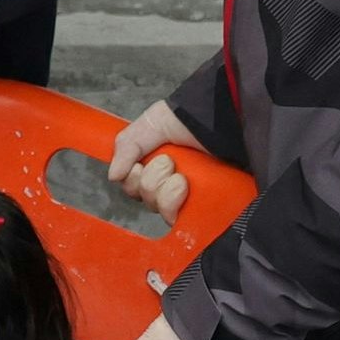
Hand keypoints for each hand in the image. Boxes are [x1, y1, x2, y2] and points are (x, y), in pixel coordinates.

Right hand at [105, 101, 201, 219]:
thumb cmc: (191, 120)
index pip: (131, 185)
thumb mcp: (152, 123)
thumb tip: (113, 176)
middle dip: (151, 180)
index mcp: (154, 163)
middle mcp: (169, 181)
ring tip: (182, 177)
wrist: (225, 124)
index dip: (131, 179)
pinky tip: (185, 191)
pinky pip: (177, 218)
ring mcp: (186, 196)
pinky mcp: (202, 206)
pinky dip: (175, 205)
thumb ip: (128, 145)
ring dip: (165, 191)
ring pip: (158, 209)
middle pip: (143, 198)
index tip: (138, 166)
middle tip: (169, 163)